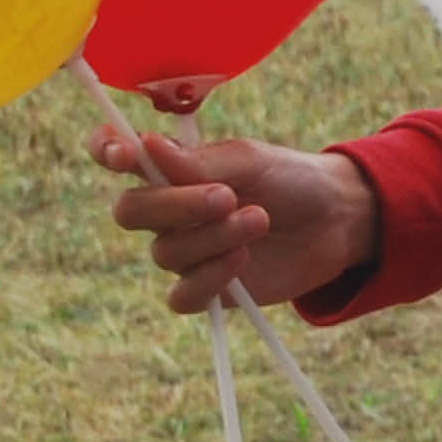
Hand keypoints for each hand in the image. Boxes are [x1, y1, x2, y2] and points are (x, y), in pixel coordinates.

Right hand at [92, 124, 377, 312]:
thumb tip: (146, 146)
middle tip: (226, 197)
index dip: (106, 152)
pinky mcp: (205, 289)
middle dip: (174, 205)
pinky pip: (182, 296)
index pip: (115, 155)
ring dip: (214, 237)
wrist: (335, 220)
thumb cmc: (289, 179)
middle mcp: (167, 210)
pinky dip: (210, 277)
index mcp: (170, 167)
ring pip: (165, 253)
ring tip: (259, 219)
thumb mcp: (250, 161)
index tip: (124, 155)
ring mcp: (184, 251)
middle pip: (130, 211)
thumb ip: (200, 163)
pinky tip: (241, 259)